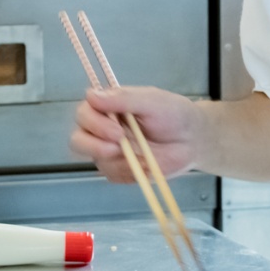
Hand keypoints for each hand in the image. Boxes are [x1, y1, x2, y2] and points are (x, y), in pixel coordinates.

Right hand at [69, 86, 203, 183]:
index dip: (93, 122)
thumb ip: (123, 98)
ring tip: (143, 158)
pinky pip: (112, 175)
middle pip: (78, 140)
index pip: (84, 112)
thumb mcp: (152, 101)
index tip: (117, 130)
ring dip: (118, 162)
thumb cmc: (173, 114)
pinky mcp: (118, 169)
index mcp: (107, 107)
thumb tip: (91, 95)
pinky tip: (146, 167)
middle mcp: (102, 129)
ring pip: (95, 161)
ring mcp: (108, 151)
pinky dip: (129, 173)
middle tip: (119, 147)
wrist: (192, 141)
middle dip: (95, 146)